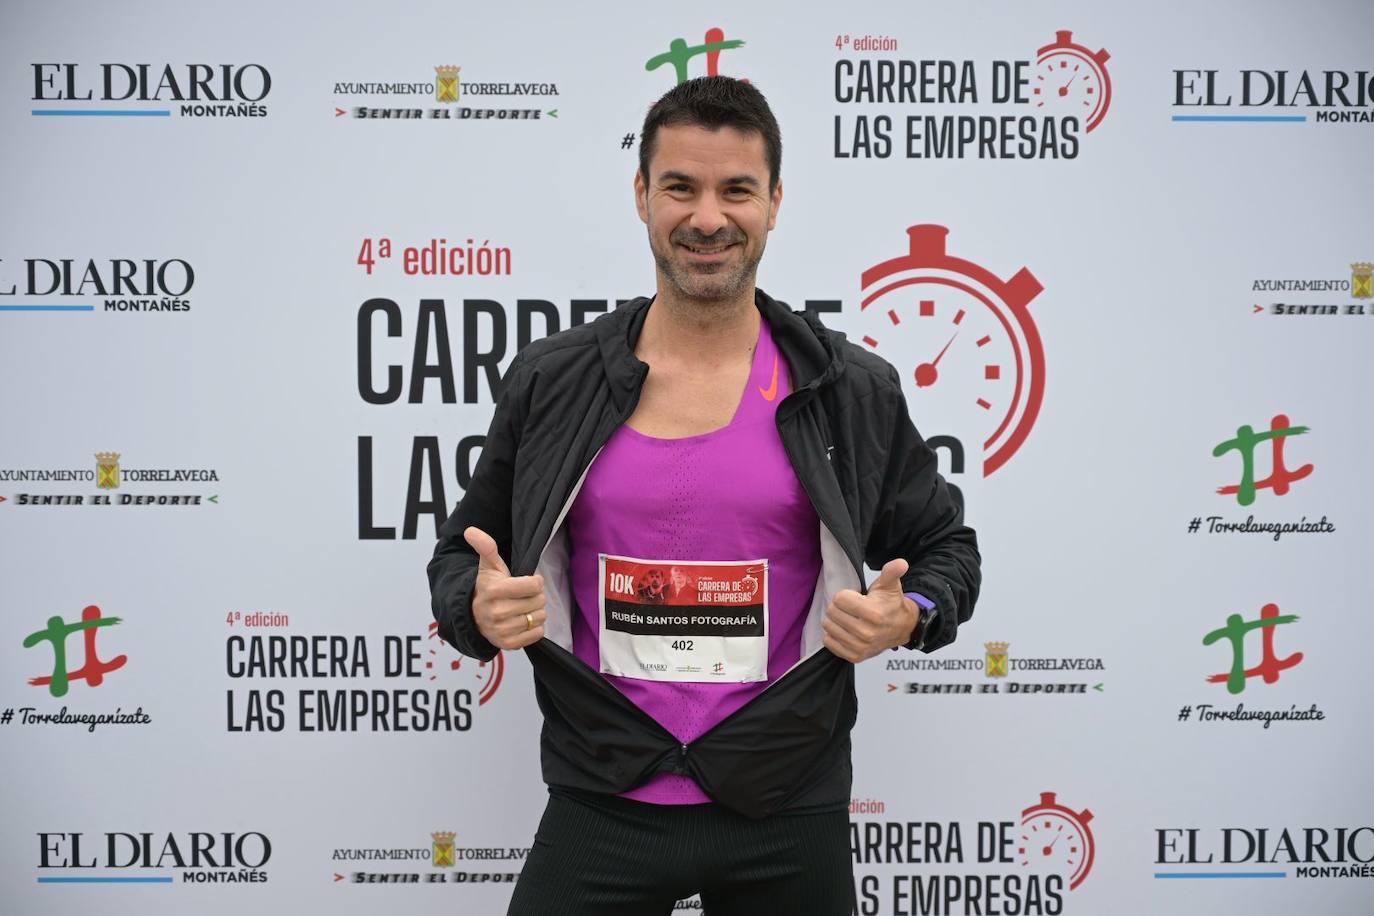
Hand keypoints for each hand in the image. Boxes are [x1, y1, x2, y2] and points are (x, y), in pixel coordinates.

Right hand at [463, 526, 545, 649]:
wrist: (474, 616)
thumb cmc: (488, 588)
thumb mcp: (488, 566)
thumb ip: (485, 547)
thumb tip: (471, 530)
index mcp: (494, 590)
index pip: (534, 585)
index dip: (535, 582)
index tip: (526, 582)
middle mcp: (497, 612)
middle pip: (539, 601)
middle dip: (535, 597)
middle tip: (523, 596)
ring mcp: (502, 630)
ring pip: (540, 617)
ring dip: (536, 612)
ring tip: (522, 608)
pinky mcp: (508, 644)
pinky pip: (538, 634)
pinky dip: (534, 628)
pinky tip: (522, 621)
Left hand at [822, 558, 917, 662]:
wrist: (902, 628)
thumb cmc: (891, 605)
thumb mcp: (891, 585)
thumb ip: (892, 572)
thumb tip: (900, 563)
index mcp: (873, 613)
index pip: (839, 599)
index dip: (845, 595)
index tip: (856, 597)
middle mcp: (866, 633)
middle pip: (832, 612)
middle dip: (838, 607)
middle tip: (851, 608)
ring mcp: (860, 646)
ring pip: (828, 627)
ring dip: (835, 620)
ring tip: (848, 618)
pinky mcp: (854, 657)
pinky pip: (829, 642)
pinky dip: (833, 635)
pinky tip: (845, 630)